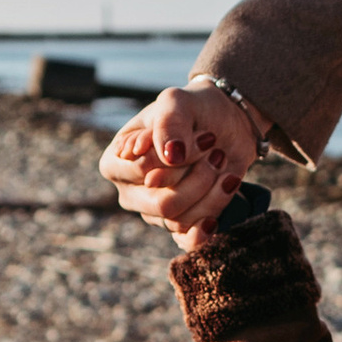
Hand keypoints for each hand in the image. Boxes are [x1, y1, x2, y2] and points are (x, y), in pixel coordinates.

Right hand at [101, 82, 261, 233]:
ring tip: (224, 166)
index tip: (205, 136)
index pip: (142, 171)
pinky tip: (215, 220)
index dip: (176, 157)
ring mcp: (153, 212)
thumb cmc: (194, 110)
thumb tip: (171, 157)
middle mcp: (130, 191)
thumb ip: (169, 123)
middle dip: (199, 178)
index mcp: (115, 161)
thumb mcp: (178, 101)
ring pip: (180, 220)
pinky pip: (186, 240)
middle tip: (218, 153)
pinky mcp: (179, 224)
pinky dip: (204, 231)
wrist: (226, 125)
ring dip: (212, 193)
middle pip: (163, 202)